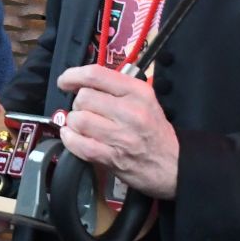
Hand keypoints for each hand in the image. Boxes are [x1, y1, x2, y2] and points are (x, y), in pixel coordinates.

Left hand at [55, 64, 178, 199]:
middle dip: (77, 103)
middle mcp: (130, 111)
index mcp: (138, 92)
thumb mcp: (144, 100)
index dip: (73, 75)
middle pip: (84, 97)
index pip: (96, 75)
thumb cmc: (155, 130)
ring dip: (73, 123)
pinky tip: (72, 137)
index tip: (65, 81)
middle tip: (83, 110)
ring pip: (79, 120)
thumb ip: (116, 89)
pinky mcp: (113, 158)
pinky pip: (80, 145)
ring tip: (80, 125)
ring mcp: (122, 136)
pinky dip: (70, 139)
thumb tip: (81, 83)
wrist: (174, 165)